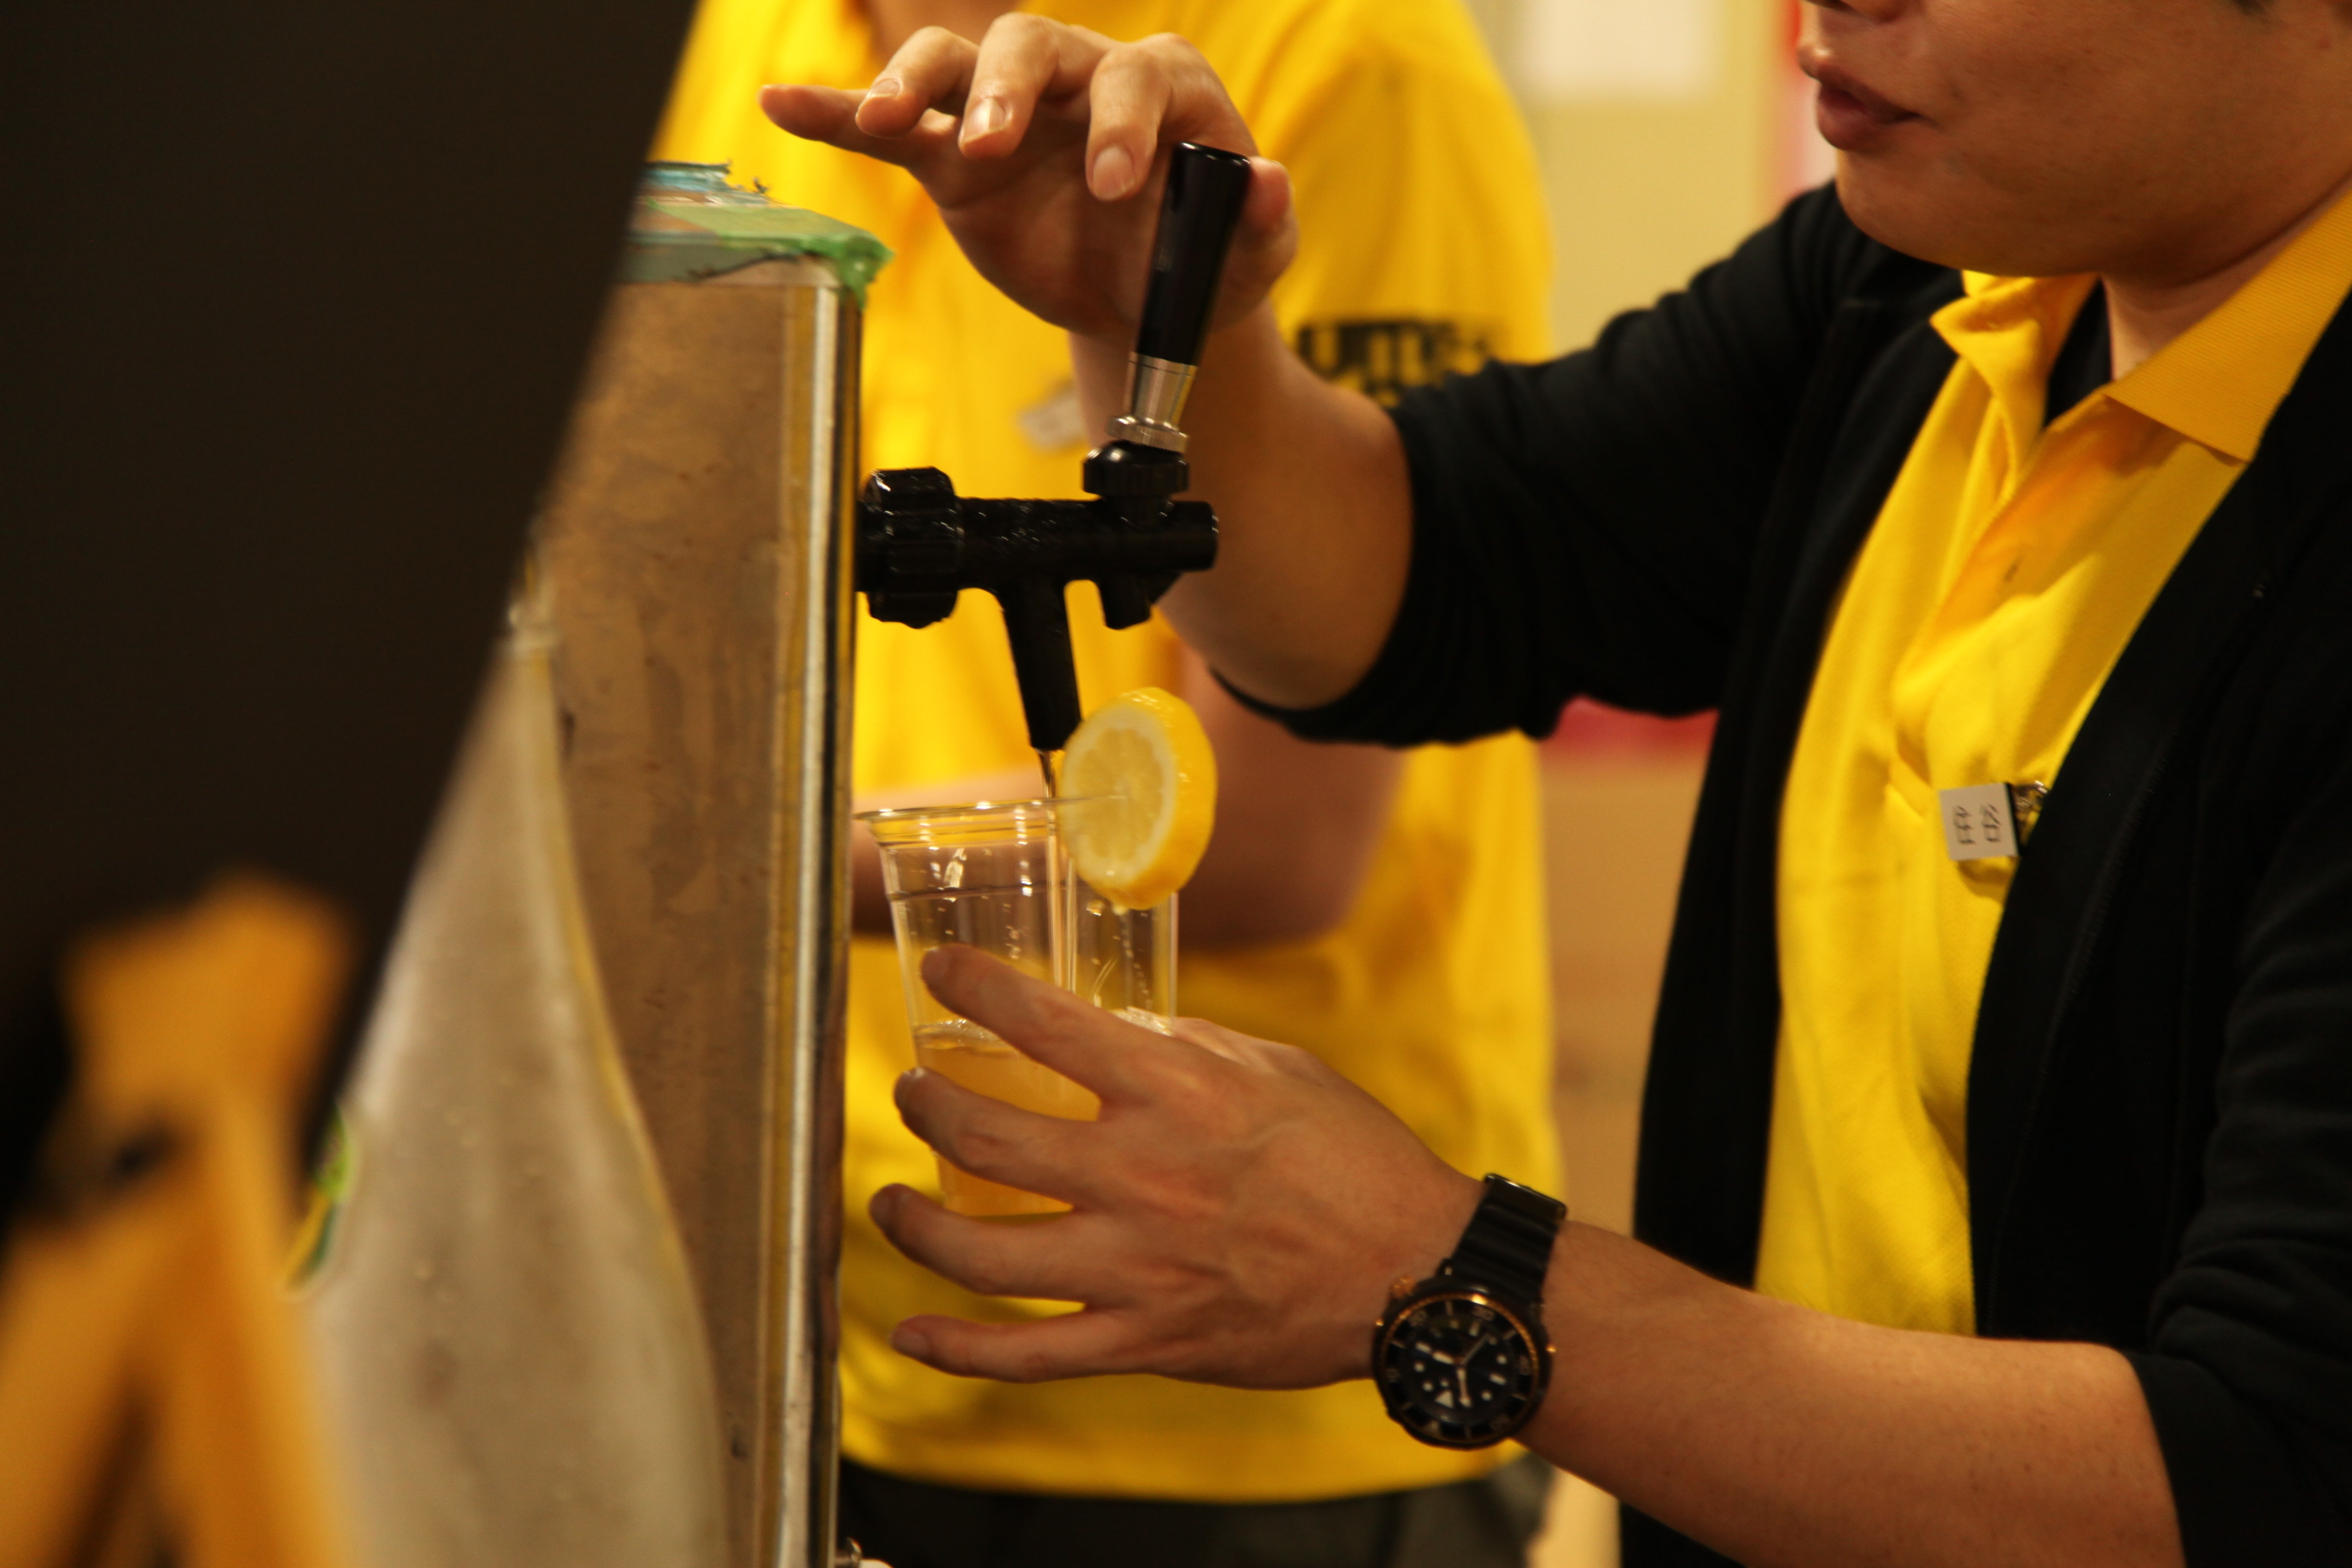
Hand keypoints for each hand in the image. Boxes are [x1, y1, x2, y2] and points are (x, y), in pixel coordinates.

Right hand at [760, 18, 1296, 344]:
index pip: (1135, 77)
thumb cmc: (1200, 260)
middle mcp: (1076, 80)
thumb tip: (1271, 185)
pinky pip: (893, 126)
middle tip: (997, 148)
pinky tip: (784, 103)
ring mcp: (1008, 114)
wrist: (1146, 297)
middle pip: (1029, 46)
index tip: (1113, 186)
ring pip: (952, 65)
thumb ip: (1264, 223)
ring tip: (885, 122)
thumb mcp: (1249, 256)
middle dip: (1007, 91)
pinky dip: (837, 111)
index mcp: (1159, 90)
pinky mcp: (956, 161)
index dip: (1121, 122)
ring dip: (915, 85)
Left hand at [870, 945, 1481, 1387]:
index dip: (977, 989)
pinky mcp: (1145, 1342)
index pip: (1044, 1023)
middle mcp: (1142, 1173)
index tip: (942, 973)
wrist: (1414, 1271)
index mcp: (1177, 1091)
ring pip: (981, 1252)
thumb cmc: (1355, 1158)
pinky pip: (1025, 1356)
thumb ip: (1189, 1051)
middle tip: (913, 1094)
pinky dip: (955, 1350)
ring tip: (890, 1203)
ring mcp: (1136, 1267)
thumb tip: (1121, 1035)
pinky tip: (910, 1334)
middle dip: (927, 1107)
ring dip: (914, 1224)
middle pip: (986, 1136)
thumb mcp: (1276, 1069)